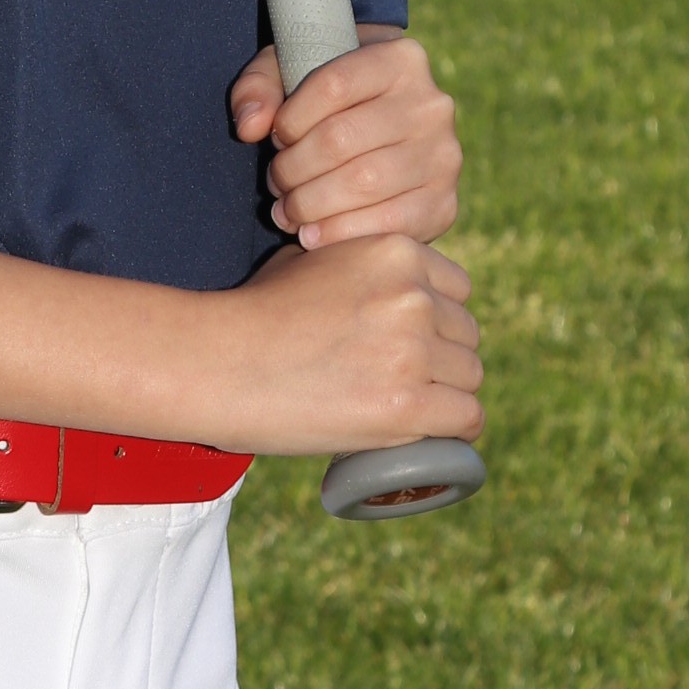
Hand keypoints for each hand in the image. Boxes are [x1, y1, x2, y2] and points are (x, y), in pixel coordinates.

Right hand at [197, 233, 484, 460]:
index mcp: (395, 252)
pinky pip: (468, 417)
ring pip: (470, 376)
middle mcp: (413, 296)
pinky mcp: (407, 404)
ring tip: (414, 411)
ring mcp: (413, 350)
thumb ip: (358, 266)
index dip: (439, 319)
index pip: (457, 290)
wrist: (217, 363)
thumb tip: (382, 290)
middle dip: (443, 357)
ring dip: (448, 394)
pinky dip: (456, 431)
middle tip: (407, 382)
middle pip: (466, 333)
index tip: (419, 344)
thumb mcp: (310, 259)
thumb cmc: (253, 314)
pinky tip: (441, 436)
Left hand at [231, 29, 460, 249]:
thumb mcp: (291, 73)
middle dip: (292, 168)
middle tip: (276, 182)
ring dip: (308, 204)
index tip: (276, 135)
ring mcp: (444, 156)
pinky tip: (311, 234)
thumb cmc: (330, 101)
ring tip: (287, 209)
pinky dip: (337, 234)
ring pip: (360, 184)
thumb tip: (250, 126)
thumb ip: (258, 87)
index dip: (291, 117)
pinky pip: (385, 225)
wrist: (388, 138)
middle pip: (340, 139)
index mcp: (402, 59)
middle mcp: (432, 104)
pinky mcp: (444, 203)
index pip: (334, 84)